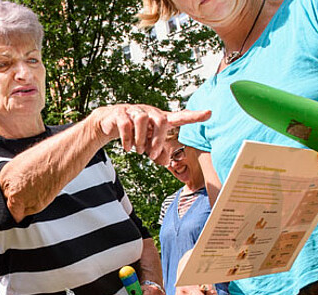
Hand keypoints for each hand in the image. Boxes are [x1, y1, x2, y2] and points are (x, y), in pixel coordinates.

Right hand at [91, 105, 210, 158]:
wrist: (108, 123)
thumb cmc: (134, 134)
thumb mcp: (148, 145)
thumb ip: (158, 154)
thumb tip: (165, 161)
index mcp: (160, 119)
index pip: (180, 116)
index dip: (194, 116)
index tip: (209, 113)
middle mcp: (150, 112)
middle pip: (162, 121)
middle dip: (158, 140)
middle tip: (152, 154)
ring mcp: (135, 111)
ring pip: (143, 121)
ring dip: (141, 141)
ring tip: (138, 151)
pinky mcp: (121, 113)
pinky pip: (126, 125)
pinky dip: (127, 140)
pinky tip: (127, 148)